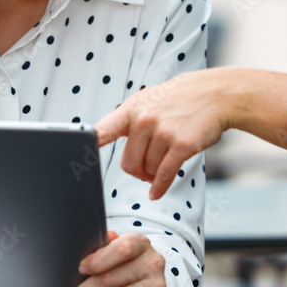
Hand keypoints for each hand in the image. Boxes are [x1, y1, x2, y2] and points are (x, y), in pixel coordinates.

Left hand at [94, 69, 225, 199]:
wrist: (213, 94)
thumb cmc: (177, 100)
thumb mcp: (146, 100)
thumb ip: (126, 120)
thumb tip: (99, 138)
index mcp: (130, 109)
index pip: (102, 131)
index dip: (86, 146)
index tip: (73, 158)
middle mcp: (143, 120)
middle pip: (127, 163)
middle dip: (136, 170)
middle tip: (146, 168)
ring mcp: (163, 132)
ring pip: (147, 170)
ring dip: (153, 174)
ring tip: (162, 163)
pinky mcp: (181, 145)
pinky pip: (164, 176)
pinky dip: (159, 188)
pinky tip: (157, 191)